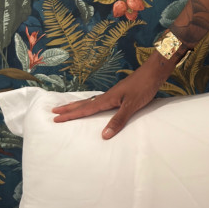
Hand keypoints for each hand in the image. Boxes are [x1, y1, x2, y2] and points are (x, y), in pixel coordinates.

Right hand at [50, 62, 165, 139]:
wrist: (154, 72)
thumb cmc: (144, 87)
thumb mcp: (132, 105)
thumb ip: (119, 120)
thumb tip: (104, 135)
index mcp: (107, 99)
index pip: (85, 109)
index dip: (71, 115)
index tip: (56, 117)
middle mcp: (107, 96)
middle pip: (84, 103)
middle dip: (69, 108)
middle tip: (54, 110)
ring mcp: (114, 94)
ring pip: (91, 101)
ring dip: (79, 105)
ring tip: (69, 108)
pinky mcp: (120, 93)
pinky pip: (100, 100)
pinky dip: (92, 104)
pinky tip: (95, 105)